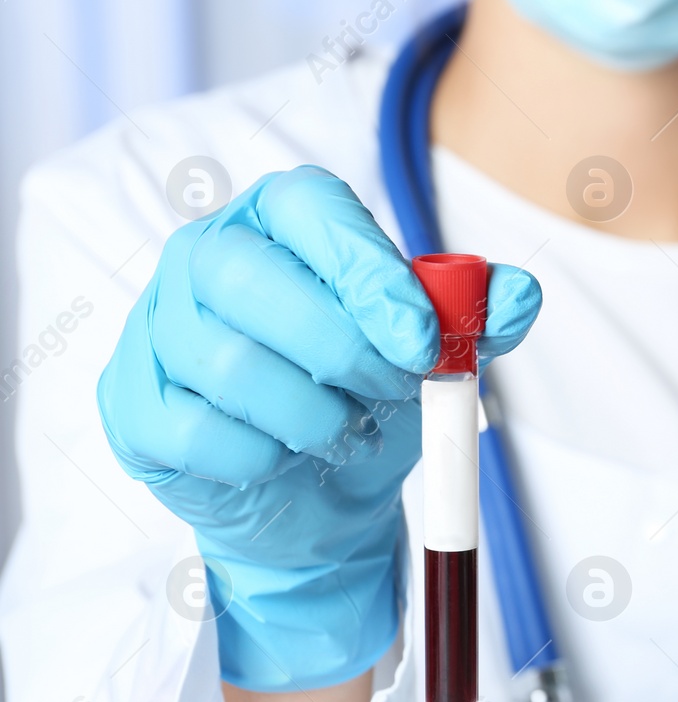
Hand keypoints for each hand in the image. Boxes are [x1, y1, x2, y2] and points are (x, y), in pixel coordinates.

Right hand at [99, 166, 540, 690]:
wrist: (317, 494)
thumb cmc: (366, 396)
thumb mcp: (434, 355)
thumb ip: (478, 318)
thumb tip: (520, 294)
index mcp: (280, 220)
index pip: (309, 207)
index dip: (368, 269)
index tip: (423, 338)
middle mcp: (205, 256)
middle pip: (251, 279)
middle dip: (341, 349)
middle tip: (393, 392)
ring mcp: (155, 328)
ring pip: (228, 363)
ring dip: (312, 415)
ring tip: (346, 432)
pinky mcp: (133, 405)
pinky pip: (194, 432)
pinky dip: (262, 458)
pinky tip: (285, 458)